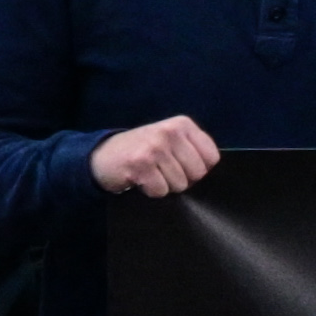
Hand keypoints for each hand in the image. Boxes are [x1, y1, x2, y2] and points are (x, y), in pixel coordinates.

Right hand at [90, 115, 220, 196]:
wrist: (103, 155)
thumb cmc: (142, 150)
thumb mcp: (170, 140)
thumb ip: (191, 149)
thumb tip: (209, 171)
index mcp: (183, 124)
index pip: (212, 157)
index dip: (200, 169)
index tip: (183, 167)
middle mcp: (170, 132)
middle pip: (198, 173)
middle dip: (182, 179)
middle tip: (163, 171)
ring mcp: (155, 147)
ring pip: (180, 184)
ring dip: (165, 185)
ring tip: (151, 173)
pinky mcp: (141, 164)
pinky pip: (161, 190)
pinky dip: (151, 191)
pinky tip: (141, 179)